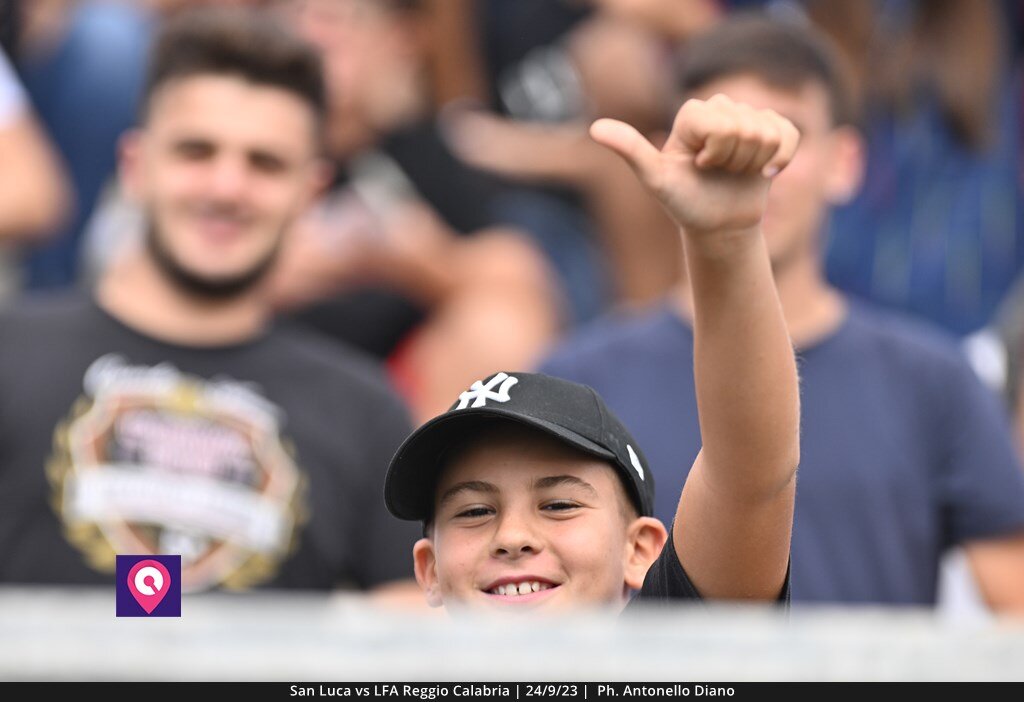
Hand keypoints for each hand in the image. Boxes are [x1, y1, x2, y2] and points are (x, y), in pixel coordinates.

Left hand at [589, 94, 798, 234]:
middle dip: (734, 159)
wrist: (718, 224)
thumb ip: (630, 150)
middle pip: (745, 126)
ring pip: (767, 132)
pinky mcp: (775, 129)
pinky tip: (765, 173)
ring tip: (736, 172)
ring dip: (754, 162)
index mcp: (692, 113)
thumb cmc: (684, 202)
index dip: (714, 151)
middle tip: (719, 172)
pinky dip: (781, 159)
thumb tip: (594, 128)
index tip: (700, 166)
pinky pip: (788, 134)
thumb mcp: (656, 179)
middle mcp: (721, 107)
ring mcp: (749, 117)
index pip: (718, 122)